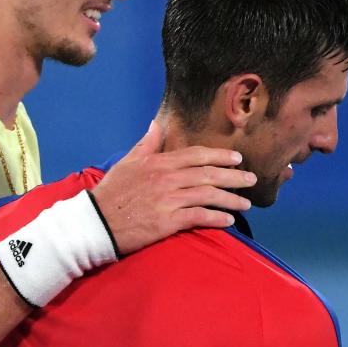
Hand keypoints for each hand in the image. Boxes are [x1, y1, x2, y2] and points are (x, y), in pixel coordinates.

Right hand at [89, 119, 256, 255]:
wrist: (96, 222)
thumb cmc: (111, 193)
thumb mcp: (126, 163)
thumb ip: (146, 144)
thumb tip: (156, 124)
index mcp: (158, 163)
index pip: (196, 155)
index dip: (220, 156)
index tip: (237, 158)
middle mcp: (167, 179)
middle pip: (209, 175)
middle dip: (234, 177)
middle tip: (251, 179)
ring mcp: (168, 200)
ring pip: (208, 196)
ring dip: (230, 199)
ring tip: (245, 204)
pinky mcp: (167, 222)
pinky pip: (199, 217)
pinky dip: (216, 218)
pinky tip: (228, 221)